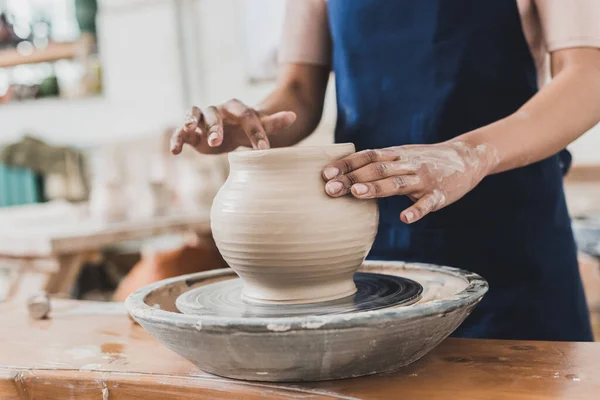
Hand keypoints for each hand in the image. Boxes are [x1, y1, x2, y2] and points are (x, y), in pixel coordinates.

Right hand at [170, 99, 295, 154]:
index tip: (263, 151)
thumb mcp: (259, 125)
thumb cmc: (245, 128)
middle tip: (217, 142)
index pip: (247, 116)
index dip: (255, 132)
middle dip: (215, 127)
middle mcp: (217, 110)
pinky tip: (175, 151)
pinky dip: (177, 139)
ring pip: (194, 116)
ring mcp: (201, 119)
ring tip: (189, 131)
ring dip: (191, 123)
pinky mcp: (190, 132)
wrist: (229, 130)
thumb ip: (274, 122)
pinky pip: (180, 132)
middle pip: (215, 114)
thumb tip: (294, 116)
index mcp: (236, 108)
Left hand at [321, 141, 497, 223]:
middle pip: (377, 170)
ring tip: (357, 193)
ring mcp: (424, 179)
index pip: (367, 156)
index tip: (326, 174)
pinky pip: (427, 203)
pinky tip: (404, 218)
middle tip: (330, 189)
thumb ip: (377, 165)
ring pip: (398, 183)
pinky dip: (416, 210)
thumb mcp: (401, 157)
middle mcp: (407, 164)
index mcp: (396, 155)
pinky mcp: (440, 195)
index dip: (347, 164)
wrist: (467, 157)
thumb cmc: (425, 161)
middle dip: (353, 179)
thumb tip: (343, 176)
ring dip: (377, 188)